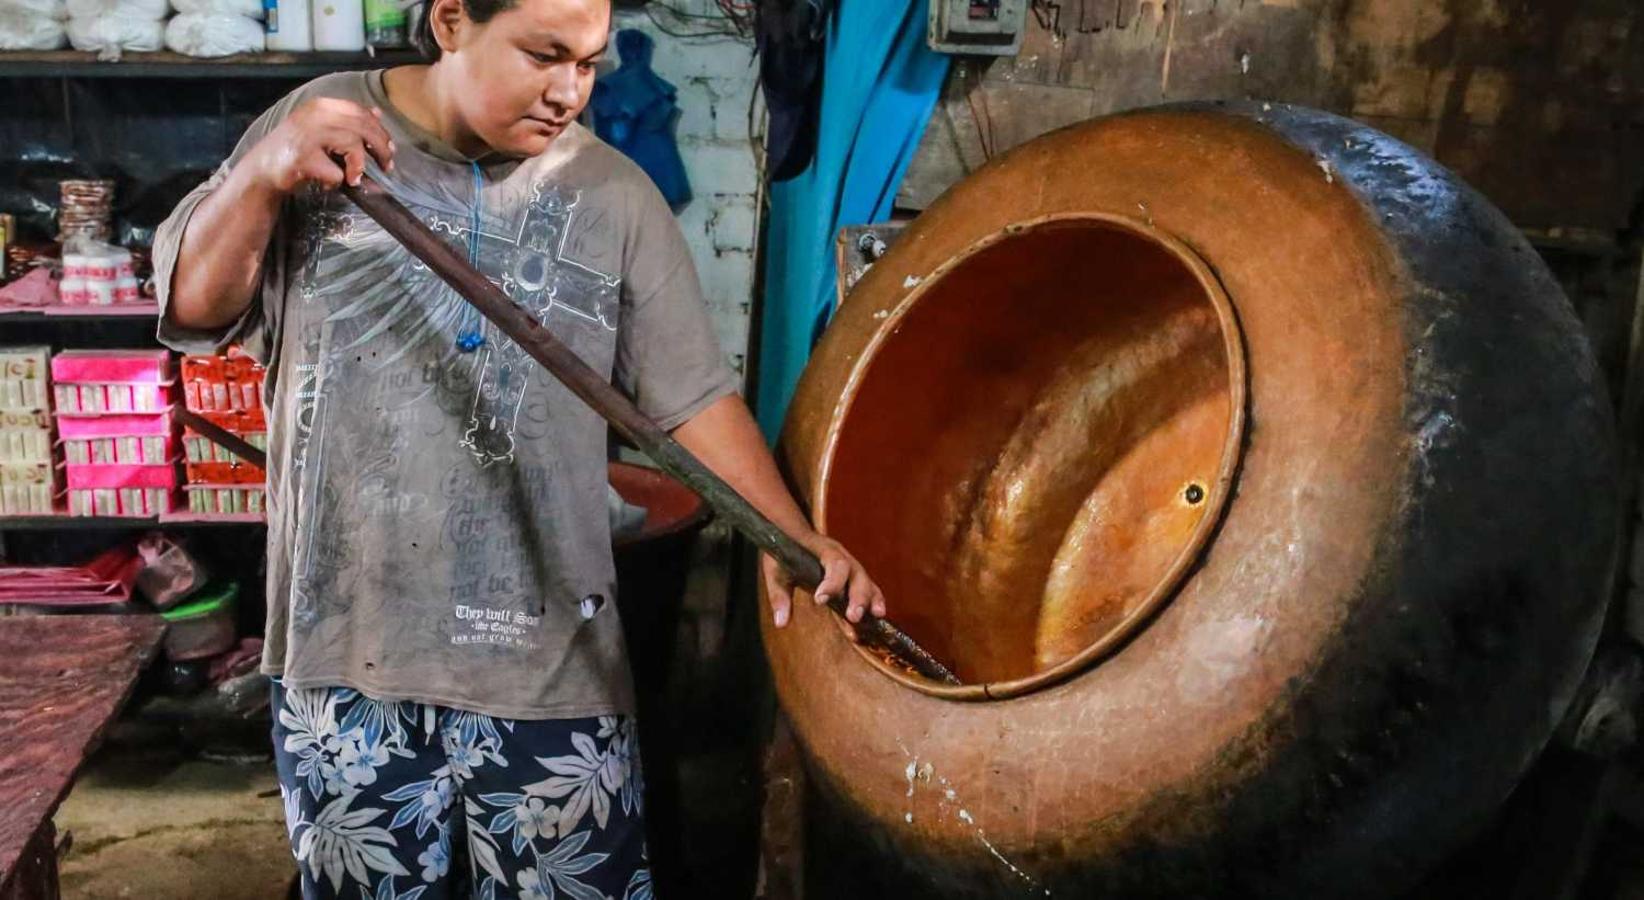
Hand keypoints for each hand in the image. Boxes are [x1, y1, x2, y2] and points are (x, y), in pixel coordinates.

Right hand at [242, 97, 395, 193]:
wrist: (262, 169)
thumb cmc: (295, 150)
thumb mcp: (320, 128)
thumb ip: (345, 120)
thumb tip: (377, 114)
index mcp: (320, 106)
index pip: (359, 112)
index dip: (379, 130)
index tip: (390, 148)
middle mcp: (314, 116)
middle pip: (362, 127)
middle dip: (381, 148)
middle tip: (387, 165)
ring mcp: (307, 136)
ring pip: (352, 145)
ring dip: (359, 166)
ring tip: (355, 178)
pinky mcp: (302, 159)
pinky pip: (335, 172)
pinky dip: (336, 182)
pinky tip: (327, 183)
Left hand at [762, 533, 885, 630]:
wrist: (792, 533)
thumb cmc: (785, 553)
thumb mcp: (776, 571)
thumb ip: (779, 596)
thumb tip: (780, 622)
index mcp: (823, 549)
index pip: (834, 563)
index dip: (831, 582)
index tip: (820, 600)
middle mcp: (842, 555)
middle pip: (856, 573)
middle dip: (857, 596)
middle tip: (854, 617)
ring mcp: (850, 565)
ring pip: (866, 580)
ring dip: (871, 599)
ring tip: (876, 616)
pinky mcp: (853, 576)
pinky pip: (869, 587)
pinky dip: (874, 600)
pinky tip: (877, 615)